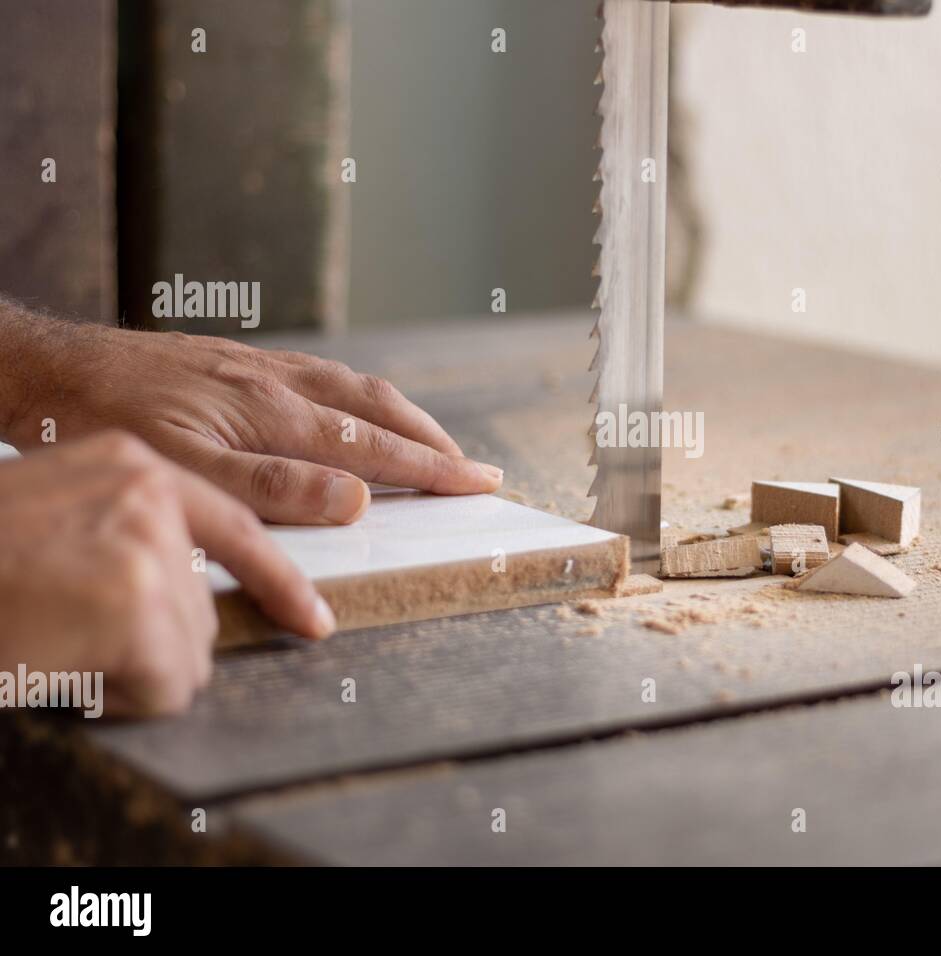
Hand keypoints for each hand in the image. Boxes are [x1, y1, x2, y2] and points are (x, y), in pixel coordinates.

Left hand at [0, 316, 502, 524]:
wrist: (41, 366)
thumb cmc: (99, 424)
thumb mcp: (181, 471)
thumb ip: (272, 489)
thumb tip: (357, 498)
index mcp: (272, 412)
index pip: (374, 446)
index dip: (432, 468)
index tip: (480, 483)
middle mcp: (276, 381)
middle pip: (378, 407)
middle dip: (433, 441)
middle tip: (475, 469)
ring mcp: (259, 365)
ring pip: (353, 386)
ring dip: (403, 418)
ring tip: (431, 442)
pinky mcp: (237, 360)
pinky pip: (323, 375)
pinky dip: (361, 398)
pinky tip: (354, 409)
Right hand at [0, 432, 333, 715]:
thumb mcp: (57, 515)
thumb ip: (130, 534)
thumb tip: (190, 593)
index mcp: (133, 463)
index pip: (234, 527)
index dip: (278, 581)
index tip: (313, 620)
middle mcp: (152, 492)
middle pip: (204, 607)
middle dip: (150, 642)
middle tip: (69, 630)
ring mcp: (150, 542)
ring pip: (189, 653)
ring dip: (131, 668)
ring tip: (59, 638)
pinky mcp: (138, 598)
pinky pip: (169, 684)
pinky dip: (122, 696)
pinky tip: (64, 662)